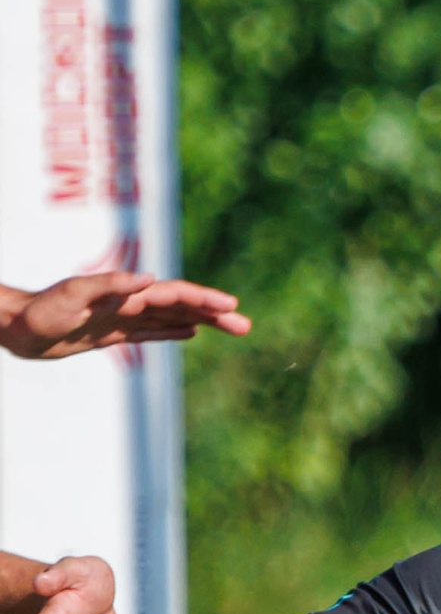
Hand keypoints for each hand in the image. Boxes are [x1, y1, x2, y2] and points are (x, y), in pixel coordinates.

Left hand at [0, 273, 251, 360]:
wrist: (16, 327)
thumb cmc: (40, 311)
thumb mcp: (73, 296)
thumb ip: (111, 285)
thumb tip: (149, 280)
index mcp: (125, 294)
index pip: (173, 295)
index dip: (203, 300)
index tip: (230, 306)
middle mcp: (129, 303)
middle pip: (181, 306)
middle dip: (214, 313)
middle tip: (246, 325)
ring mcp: (123, 318)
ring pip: (173, 318)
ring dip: (203, 322)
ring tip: (232, 328)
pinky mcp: (113, 333)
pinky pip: (153, 332)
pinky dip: (174, 331)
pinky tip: (191, 333)